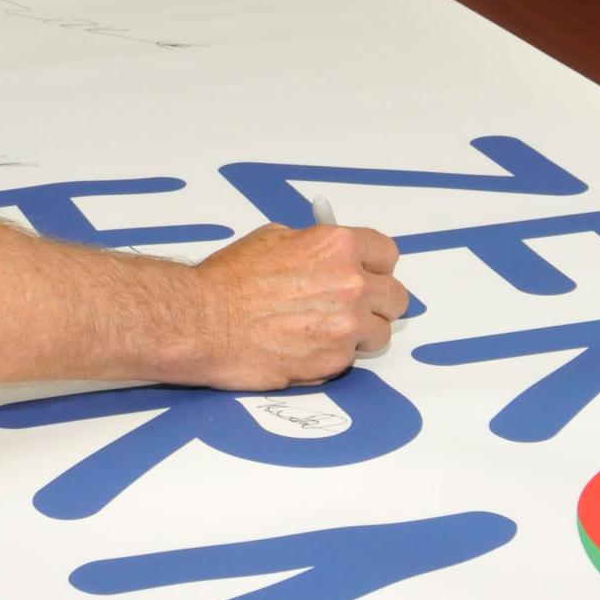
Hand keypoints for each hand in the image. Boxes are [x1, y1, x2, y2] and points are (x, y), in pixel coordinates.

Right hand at [179, 222, 408, 390]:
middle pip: (395, 297)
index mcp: (338, 246)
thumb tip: (329, 257)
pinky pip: (350, 358)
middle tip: (353, 307)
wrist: (204, 322)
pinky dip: (333, 355)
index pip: (386, 253)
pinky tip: (304, 347)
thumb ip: (314, 248)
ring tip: (326, 332)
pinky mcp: (335, 360)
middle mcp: (352, 284)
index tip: (369, 273)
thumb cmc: (228, 282)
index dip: (376, 265)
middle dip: (377, 302)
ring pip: (379, 333)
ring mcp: (347, 325)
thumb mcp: (274, 239)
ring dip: (360, 333)